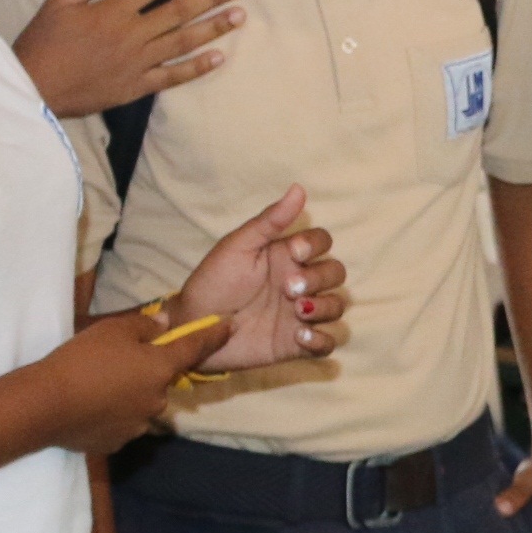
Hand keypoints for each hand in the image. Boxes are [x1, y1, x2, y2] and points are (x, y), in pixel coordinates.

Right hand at [12, 0, 245, 119]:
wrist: (34, 88)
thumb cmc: (42, 44)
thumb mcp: (57, 4)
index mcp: (112, 11)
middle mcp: (131, 35)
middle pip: (179, 12)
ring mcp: (137, 62)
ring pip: (183, 42)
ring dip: (213, 29)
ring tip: (239, 17)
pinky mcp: (137, 86)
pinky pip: (173, 76)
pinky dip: (197, 67)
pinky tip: (219, 58)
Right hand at [40, 306, 231, 453]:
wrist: (46, 404)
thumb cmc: (83, 359)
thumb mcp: (113, 329)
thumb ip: (144, 325)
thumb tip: (165, 324)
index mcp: (161, 369)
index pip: (195, 349)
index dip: (213, 336)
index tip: (229, 327)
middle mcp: (158, 400)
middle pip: (161, 381)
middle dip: (147, 372)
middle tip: (115, 363)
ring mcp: (138, 425)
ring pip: (141, 405)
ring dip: (128, 396)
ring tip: (97, 388)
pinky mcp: (117, 443)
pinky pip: (121, 424)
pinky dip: (111, 416)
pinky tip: (90, 408)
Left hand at [168, 187, 347, 372]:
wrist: (193, 326)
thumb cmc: (212, 282)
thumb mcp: (238, 247)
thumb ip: (269, 221)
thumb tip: (298, 188)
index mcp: (286, 256)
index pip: (322, 242)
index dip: (316, 246)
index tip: (295, 252)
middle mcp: (299, 283)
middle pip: (336, 273)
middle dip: (319, 279)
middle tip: (288, 289)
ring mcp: (300, 314)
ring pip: (337, 306)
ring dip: (325, 308)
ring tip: (297, 313)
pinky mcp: (297, 344)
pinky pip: (328, 343)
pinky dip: (321, 340)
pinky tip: (299, 337)